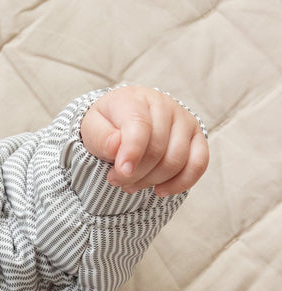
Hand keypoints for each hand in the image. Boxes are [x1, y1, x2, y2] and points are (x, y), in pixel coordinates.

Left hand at [80, 86, 208, 196]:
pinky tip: (160, 191)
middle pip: (157, 150)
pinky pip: (198, 164)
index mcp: (136, 99)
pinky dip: (180, 184)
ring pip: (176, 161)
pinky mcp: (197, 137)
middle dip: (135, 173)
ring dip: (152, 181)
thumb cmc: (108, 126)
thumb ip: (101, 137)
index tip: (121, 173)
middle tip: (116, 180)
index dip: (132, 152)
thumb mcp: (93, 128)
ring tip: (132, 184)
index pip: (139, 126)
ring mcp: (184, 121)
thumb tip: (116, 146)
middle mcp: (165, 105)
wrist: (125, 119)